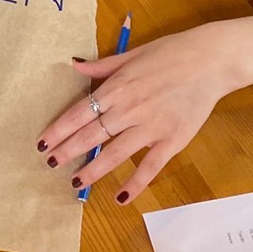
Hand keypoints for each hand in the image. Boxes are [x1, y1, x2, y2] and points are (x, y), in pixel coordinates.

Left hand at [37, 14, 252, 203]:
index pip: (80, 112)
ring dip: (93, 170)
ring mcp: (150, 127)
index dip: (60, 129)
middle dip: (68, 151)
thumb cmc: (170, 53)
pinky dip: (135, 184)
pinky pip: (150, 167)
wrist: (210, 61)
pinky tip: (120, 198)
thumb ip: (102, 66)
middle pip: (92, 135)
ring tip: (75, 182)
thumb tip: (74, 65)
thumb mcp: (132, 54)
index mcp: (117, 87)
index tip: (42, 142)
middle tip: (49, 163)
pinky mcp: (172, 141)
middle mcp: (129, 109)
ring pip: (115, 154)